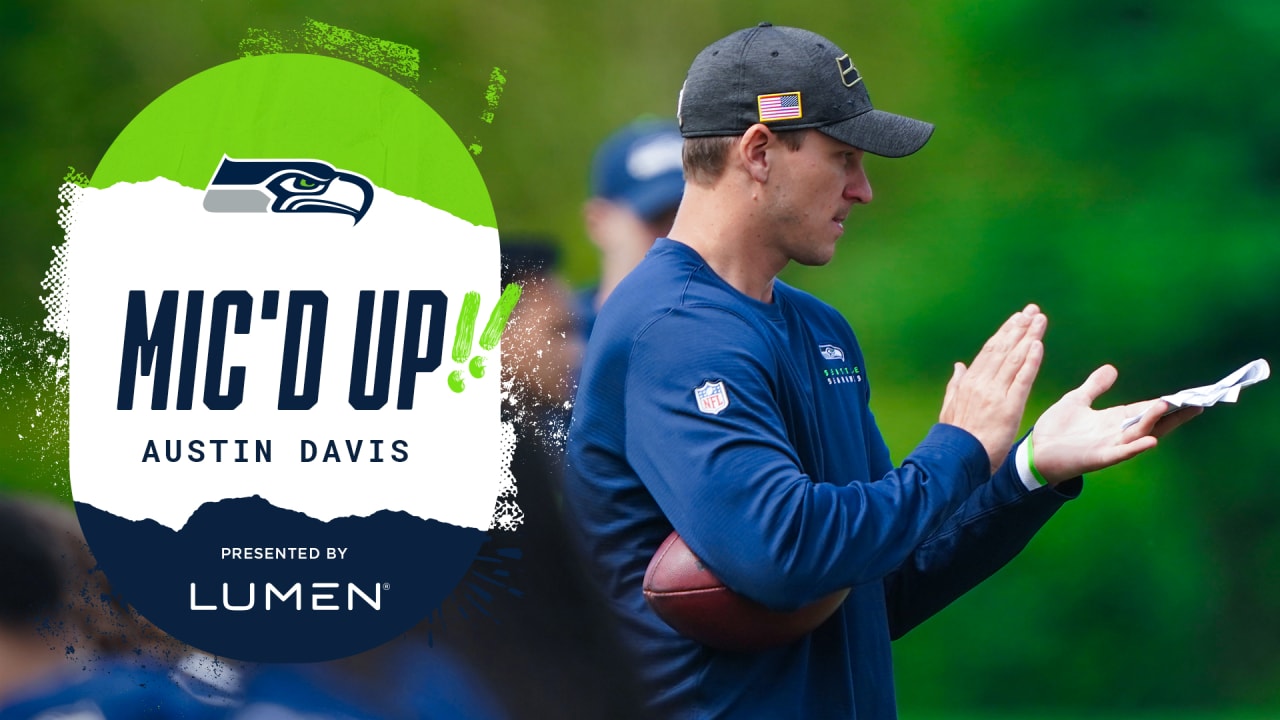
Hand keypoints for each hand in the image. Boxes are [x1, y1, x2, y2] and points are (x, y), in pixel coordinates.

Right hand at [939, 304, 1045, 473]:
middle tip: (1033, 311)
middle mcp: (982, 383)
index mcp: (969, 382)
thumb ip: (956, 384)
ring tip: (1040, 320)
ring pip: (1014, 359)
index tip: (1017, 318)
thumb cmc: (955, 437)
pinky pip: (1022, 380)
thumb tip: (959, 365)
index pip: (990, 351)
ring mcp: (995, 394)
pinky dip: (1031, 361)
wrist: (956, 458)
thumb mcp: (950, 407)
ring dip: (1028, 337)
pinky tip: (1038, 346)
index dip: (1005, 333)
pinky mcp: (1008, 408)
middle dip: (1019, 328)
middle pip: (1004, 349)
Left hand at [1029, 364, 1202, 483]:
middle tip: (1201, 400)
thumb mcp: (1077, 401)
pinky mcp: (1097, 458)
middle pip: (1153, 422)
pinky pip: (1120, 453)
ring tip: (1168, 405)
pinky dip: (1135, 447)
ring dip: (1154, 421)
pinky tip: (1151, 441)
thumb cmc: (1056, 429)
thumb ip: (1095, 387)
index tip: (1194, 394)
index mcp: (1115, 419)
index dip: (1170, 402)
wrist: (1035, 451)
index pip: (1148, 409)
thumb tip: (1112, 369)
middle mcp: (1118, 433)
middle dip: (1175, 413)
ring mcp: (1110, 446)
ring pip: (1138, 433)